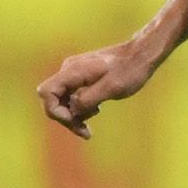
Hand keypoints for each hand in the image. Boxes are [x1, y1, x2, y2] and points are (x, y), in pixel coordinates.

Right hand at [37, 42, 159, 139]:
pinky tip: (95, 112)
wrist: (141, 55)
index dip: (55, 110)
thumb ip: (88, 99)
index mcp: (73, 71)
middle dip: (66, 118)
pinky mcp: (82, 77)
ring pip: (63, 100)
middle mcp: (69, 70)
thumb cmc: (130, 70)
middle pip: (53, 99)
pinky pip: (72, 96)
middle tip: (85, 132)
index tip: (74, 119)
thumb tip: (73, 111)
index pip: (46, 92)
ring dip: (73, 115)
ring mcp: (74, 73)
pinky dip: (79, 108)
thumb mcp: (111, 88)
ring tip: (90, 125)